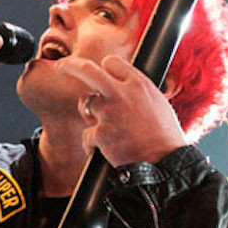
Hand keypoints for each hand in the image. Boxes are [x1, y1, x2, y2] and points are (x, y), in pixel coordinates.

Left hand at [57, 55, 187, 165]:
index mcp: (139, 84)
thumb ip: (138, 93)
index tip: (100, 73)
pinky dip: (94, 145)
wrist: (166, 164)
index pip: (112, 63)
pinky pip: (87, 136)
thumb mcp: (158, 104)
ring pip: (85, 104)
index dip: (105, 70)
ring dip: (91, 116)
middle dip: (71, 65)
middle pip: (88, 70)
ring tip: (109, 131)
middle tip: (61, 66)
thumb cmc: (165, 138)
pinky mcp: (100, 133)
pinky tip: (109, 152)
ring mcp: (109, 113)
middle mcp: (122, 93)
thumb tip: (123, 88)